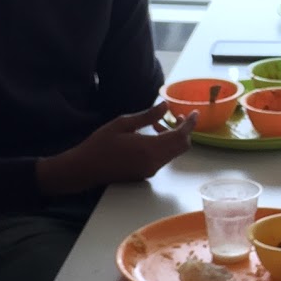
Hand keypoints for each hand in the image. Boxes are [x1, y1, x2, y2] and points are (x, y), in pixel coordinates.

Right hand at [37, 103, 195, 194]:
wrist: (86, 169)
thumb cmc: (100, 143)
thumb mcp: (122, 123)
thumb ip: (147, 116)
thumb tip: (165, 106)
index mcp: (150, 148)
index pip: (180, 136)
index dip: (190, 124)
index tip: (195, 112)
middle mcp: (155, 162)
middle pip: (182, 146)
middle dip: (184, 130)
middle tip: (176, 116)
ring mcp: (151, 170)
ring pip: (174, 152)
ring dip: (172, 137)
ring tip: (157, 124)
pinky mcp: (146, 174)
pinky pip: (164, 158)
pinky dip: (164, 145)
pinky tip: (150, 136)